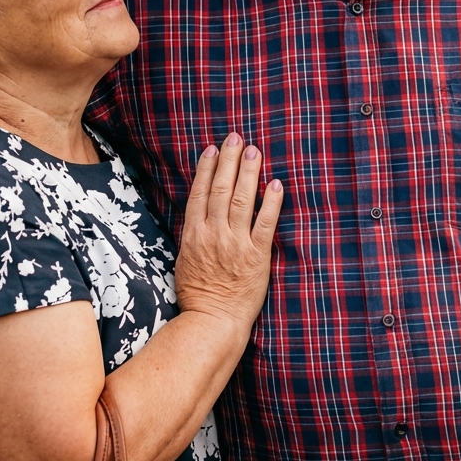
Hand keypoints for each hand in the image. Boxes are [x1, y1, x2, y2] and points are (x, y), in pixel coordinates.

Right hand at [176, 133, 282, 324]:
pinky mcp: (257, 256)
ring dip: (249, 172)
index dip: (207, 168)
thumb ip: (192, 237)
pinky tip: (276, 184)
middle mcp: (213, 234)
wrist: (212, 322)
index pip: (200, 193)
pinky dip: (271, 202)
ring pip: (243, 199)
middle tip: (237, 138)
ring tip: (254, 151)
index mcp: (193, 235)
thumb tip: (198, 217)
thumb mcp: (184, 262)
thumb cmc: (197, 296)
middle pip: (221, 188)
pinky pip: (265, 223)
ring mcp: (235, 243)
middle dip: (229, 160)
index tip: (213, 149)